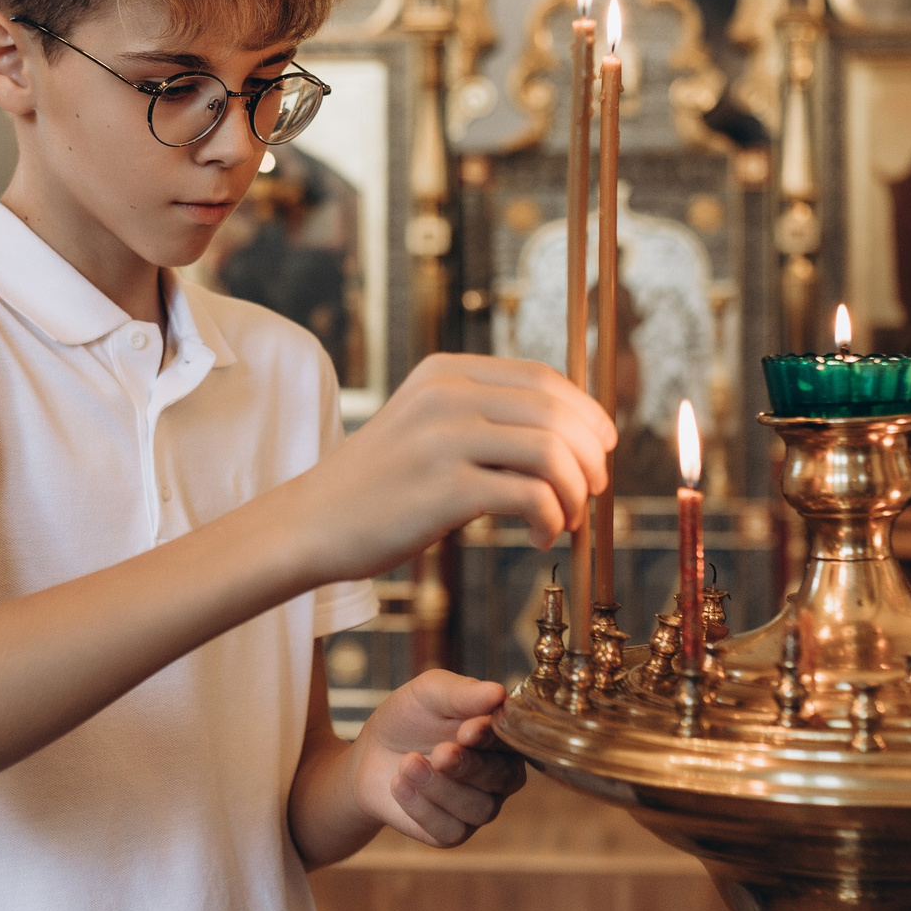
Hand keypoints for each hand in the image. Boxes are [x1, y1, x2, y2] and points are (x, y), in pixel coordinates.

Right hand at [296, 353, 611, 581]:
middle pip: (557, 413)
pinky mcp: (446, 489)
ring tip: (565, 519)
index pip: (543, 378)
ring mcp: (445, 439)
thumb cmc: (375, 487)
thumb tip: (568, 439)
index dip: (586, 412)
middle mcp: (447, 395)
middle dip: (590, 457)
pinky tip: (539, 537)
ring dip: (575, 493)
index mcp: (446, 372)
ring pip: (553, 453)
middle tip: (591, 492)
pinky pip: (532, 497)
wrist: (309, 524)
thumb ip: (482, 419)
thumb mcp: (424, 427)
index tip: (601, 448)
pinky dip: (551, 520)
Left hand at [352, 670, 527, 848]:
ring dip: (439, 787)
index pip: (512, 741)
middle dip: (467, 766)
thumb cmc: (409, 719)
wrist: (371, 755)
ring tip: (406, 764)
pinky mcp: (453, 833)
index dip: (491, 739)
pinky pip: (451, 829)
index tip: (466, 732)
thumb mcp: (429, 694)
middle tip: (437, 753)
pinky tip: (399, 784)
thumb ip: (462, 693)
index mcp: (502, 738)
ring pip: (478, 808)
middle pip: (503, 777)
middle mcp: (500, 775)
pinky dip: (422, 807)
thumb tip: (499, 692)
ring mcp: (480, 807)